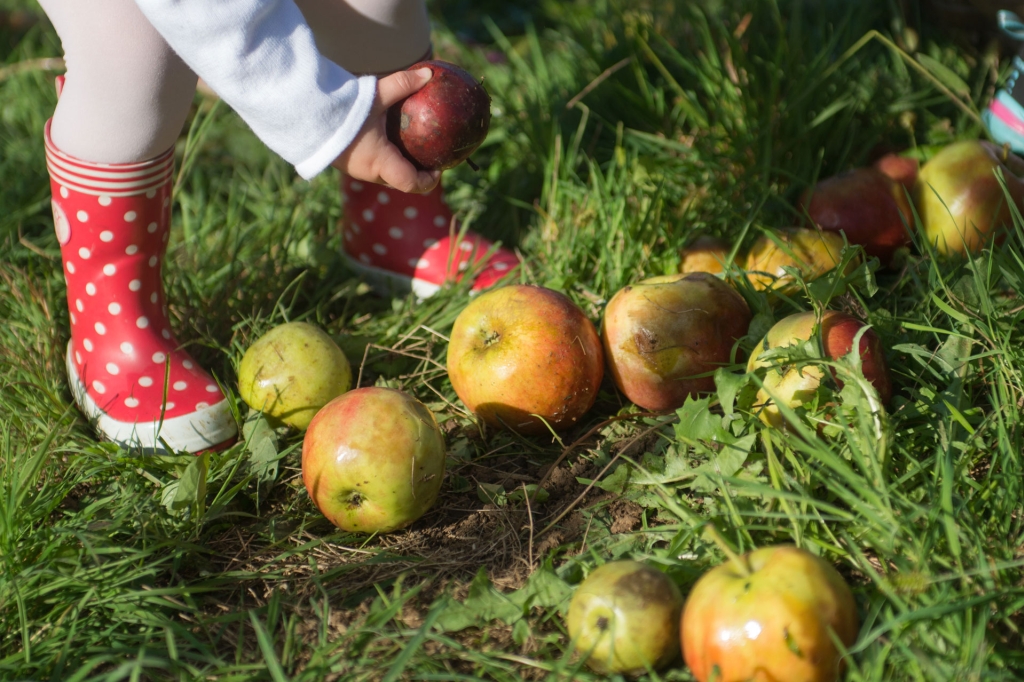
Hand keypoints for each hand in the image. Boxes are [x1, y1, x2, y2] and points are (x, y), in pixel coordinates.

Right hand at [331, 68, 440, 193]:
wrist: (303, 113)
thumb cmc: (343, 109)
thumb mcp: (377, 94)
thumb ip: (403, 84)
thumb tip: (429, 74)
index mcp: (380, 162)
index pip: (412, 184)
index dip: (428, 180)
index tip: (438, 168)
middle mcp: (368, 172)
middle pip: (398, 181)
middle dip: (414, 172)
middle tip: (426, 156)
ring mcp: (354, 169)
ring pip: (383, 174)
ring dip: (396, 165)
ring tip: (406, 146)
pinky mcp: (343, 162)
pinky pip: (369, 166)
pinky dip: (381, 158)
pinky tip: (383, 139)